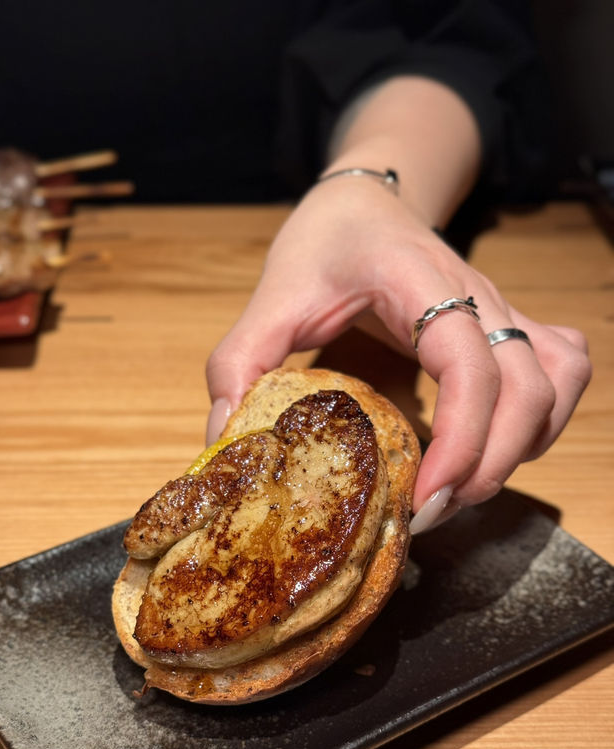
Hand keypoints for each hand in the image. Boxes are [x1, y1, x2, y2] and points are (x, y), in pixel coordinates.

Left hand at [206, 178, 590, 530]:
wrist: (367, 198)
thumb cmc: (326, 240)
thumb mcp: (274, 293)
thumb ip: (242, 359)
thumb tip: (225, 437)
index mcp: (419, 281)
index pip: (470, 364)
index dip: (461, 440)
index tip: (423, 495)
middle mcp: (475, 295)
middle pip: (528, 388)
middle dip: (490, 465)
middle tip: (431, 510)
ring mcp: (502, 308)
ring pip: (557, 381)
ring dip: (523, 445)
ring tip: (465, 485)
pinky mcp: (509, 323)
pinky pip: (563, 370)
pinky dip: (546, 417)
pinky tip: (503, 443)